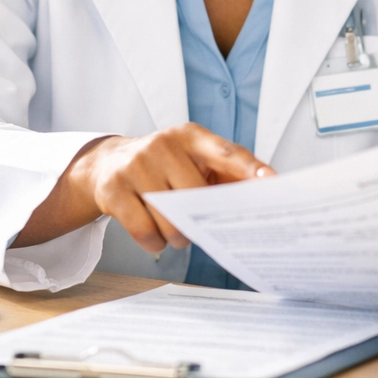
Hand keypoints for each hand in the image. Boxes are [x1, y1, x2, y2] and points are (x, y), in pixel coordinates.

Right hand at [14, 124, 271, 251]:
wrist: (106, 163)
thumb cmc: (163, 165)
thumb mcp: (192, 159)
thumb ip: (226, 172)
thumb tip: (262, 191)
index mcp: (189, 135)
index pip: (225, 151)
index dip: (249, 168)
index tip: (271, 182)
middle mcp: (162, 144)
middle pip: (197, 194)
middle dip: (203, 219)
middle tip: (200, 225)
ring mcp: (135, 166)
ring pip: (171, 219)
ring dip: (179, 235)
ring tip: (177, 231)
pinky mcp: (114, 189)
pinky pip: (145, 231)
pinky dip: (155, 242)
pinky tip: (156, 236)